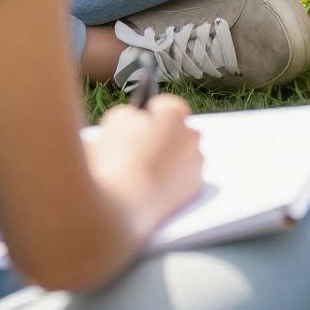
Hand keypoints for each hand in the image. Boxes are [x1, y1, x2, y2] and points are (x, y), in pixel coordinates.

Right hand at [88, 95, 204, 239]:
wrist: (125, 204)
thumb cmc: (116, 159)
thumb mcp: (114, 122)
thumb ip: (129, 114)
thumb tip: (134, 119)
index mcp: (174, 114)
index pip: (169, 105)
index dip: (154, 112)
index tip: (143, 119)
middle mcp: (191, 136)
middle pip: (179, 131)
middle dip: (163, 136)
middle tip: (139, 147)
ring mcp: (195, 163)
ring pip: (183, 156)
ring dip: (169, 159)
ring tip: (144, 170)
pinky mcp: (194, 189)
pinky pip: (184, 179)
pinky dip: (172, 181)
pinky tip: (152, 186)